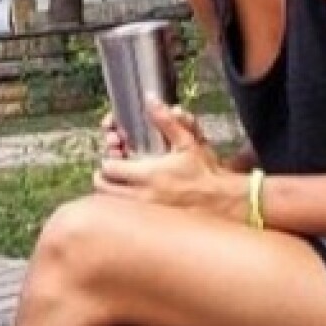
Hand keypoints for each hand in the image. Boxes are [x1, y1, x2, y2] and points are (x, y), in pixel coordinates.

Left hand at [94, 96, 233, 216]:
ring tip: (119, 184)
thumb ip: (166, 121)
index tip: (116, 155)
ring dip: (110, 193)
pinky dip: (122, 208)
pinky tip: (133, 199)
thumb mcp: (187, 142)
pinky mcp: (151, 225)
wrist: (223, 201)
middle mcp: (142, 196)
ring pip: (112, 205)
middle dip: (103, 177)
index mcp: (148, 174)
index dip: (108, 159)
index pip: (109, 168)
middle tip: (109, 171)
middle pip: (103, 189)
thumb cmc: (205, 172)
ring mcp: (146, 213)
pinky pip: (126, 217)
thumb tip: (150, 99)